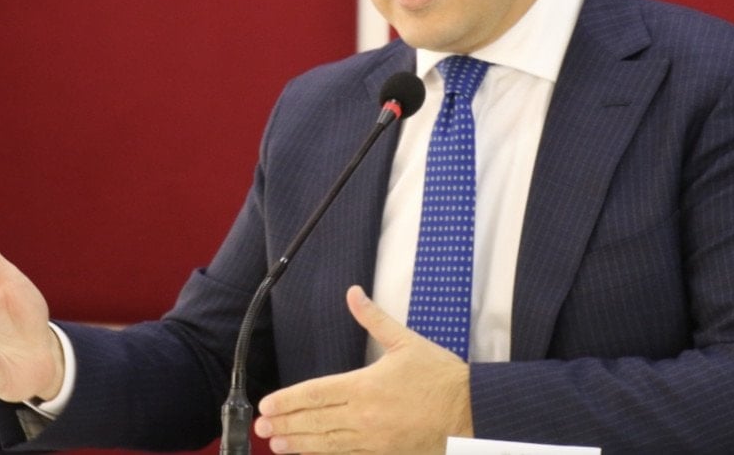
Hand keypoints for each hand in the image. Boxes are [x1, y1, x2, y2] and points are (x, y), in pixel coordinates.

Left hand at [255, 286, 472, 453]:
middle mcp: (364, 416)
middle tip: (262, 427)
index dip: (288, 400)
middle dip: (285, 423)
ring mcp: (373, 441)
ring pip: (327, 444)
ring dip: (299, 444)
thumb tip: (353, 293)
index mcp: (366, 385)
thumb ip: (373, 319)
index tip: (267, 404)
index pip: (316, 393)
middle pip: (315, 421)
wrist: (472, 413)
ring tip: (277, 443)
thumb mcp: (406, 341)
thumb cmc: (441, 377)